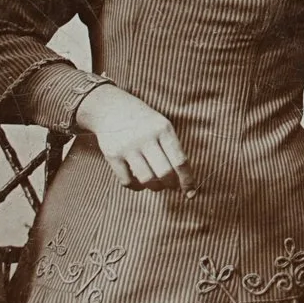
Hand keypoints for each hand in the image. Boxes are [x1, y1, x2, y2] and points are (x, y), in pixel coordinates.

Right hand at [75, 84, 193, 193]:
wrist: (112, 109)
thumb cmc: (144, 122)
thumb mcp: (162, 126)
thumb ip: (172, 149)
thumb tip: (182, 180)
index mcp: (164, 129)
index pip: (180, 160)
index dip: (187, 180)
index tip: (191, 194)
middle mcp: (147, 137)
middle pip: (164, 173)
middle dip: (171, 185)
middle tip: (171, 185)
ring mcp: (129, 146)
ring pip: (147, 179)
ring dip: (155, 187)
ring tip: (156, 184)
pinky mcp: (113, 155)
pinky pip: (128, 182)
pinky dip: (137, 187)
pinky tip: (140, 183)